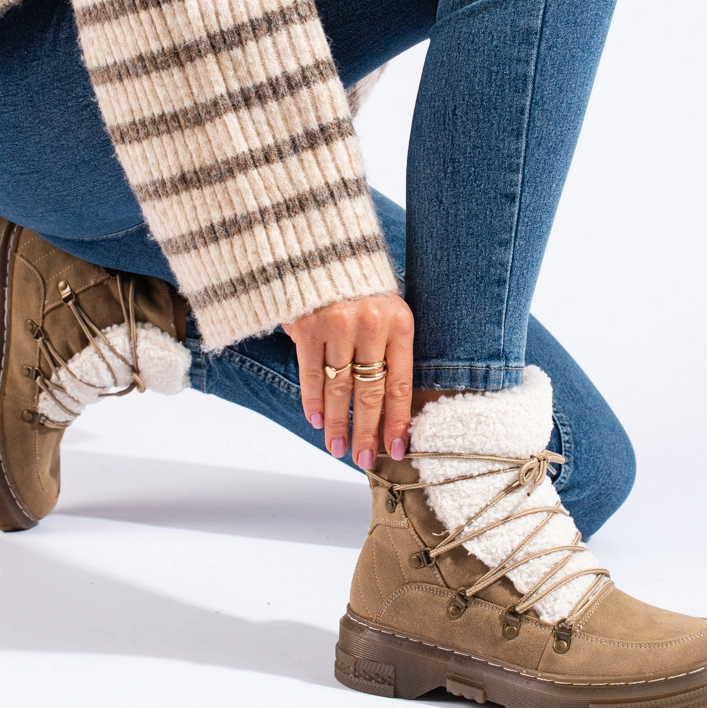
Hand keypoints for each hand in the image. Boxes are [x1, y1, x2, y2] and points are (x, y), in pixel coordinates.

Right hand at [283, 294, 413, 468]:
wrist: (324, 247)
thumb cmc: (361, 285)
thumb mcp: (388, 310)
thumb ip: (389, 349)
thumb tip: (390, 404)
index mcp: (399, 323)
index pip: (399, 384)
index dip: (398, 421)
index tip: (396, 450)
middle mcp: (370, 325)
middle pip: (369, 393)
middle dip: (366, 432)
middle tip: (363, 460)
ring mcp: (337, 326)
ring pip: (339, 388)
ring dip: (337, 423)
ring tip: (338, 448)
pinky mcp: (307, 325)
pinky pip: (311, 373)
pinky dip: (313, 401)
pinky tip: (317, 421)